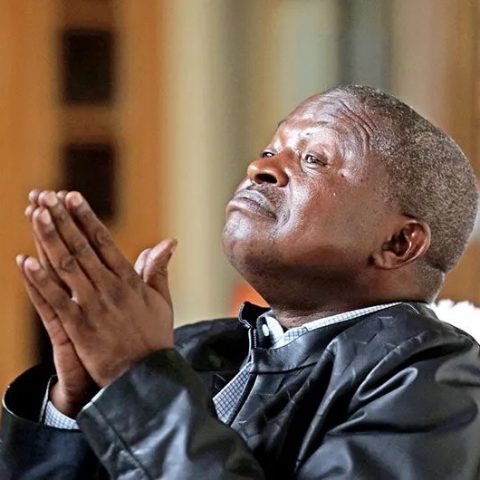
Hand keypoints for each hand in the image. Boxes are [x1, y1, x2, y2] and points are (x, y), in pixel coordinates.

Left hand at [17, 190, 176, 390]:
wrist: (147, 376)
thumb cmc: (155, 337)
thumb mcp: (162, 300)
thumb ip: (159, 269)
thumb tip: (168, 242)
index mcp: (129, 280)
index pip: (104, 241)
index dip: (86, 218)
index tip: (73, 197)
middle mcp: (110, 288)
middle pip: (81, 247)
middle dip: (63, 219)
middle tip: (46, 196)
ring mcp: (93, 307)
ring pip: (67, 266)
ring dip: (49, 239)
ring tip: (34, 215)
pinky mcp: (80, 328)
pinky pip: (56, 300)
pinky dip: (40, 280)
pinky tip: (25, 260)